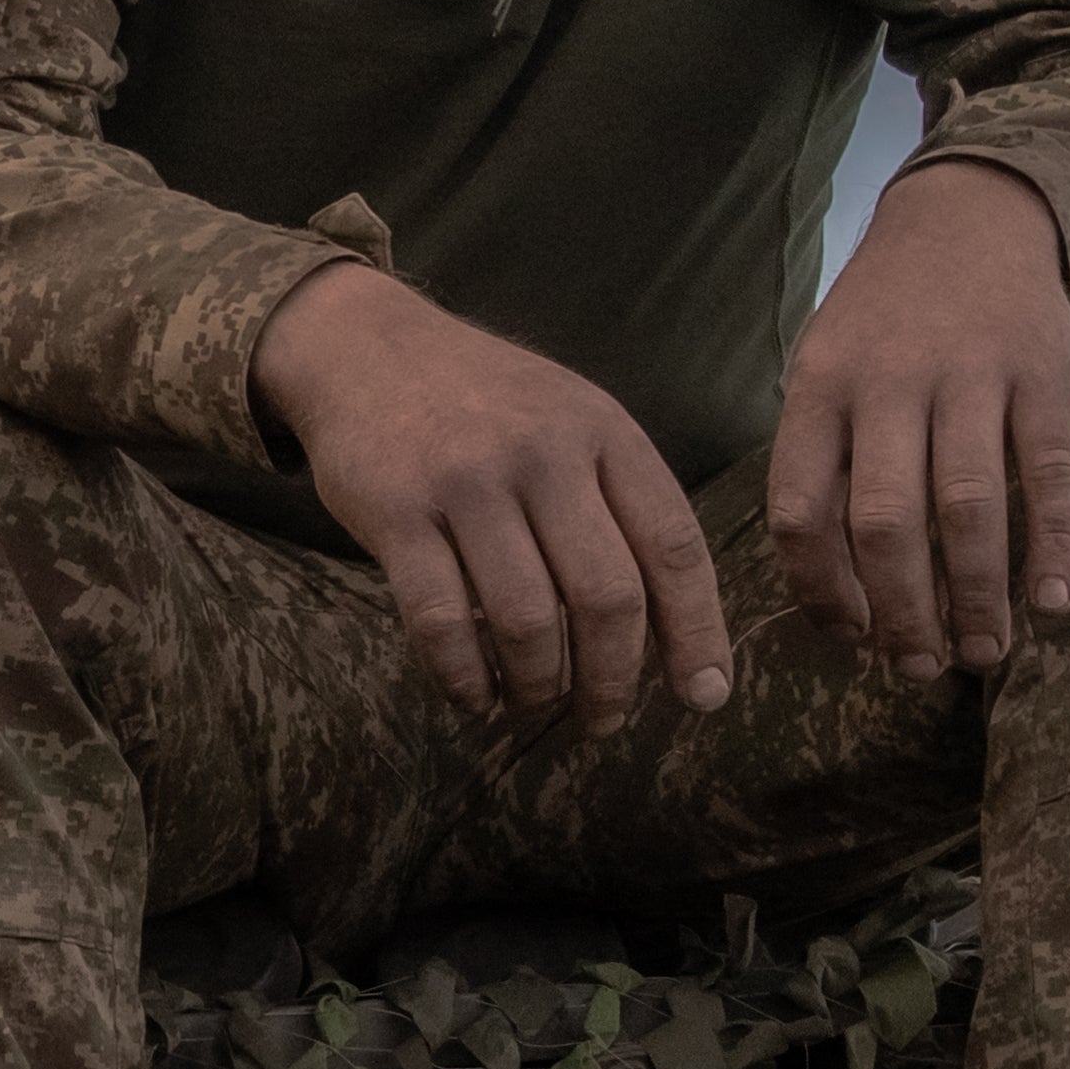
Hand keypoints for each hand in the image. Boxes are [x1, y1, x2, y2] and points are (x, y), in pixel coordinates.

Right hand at [253, 262, 730, 727]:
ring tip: (535, 705)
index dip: (696, 631)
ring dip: (538, 685)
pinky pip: (441, 621)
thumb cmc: (485, 402)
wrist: (365, 348)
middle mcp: (543, 453)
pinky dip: (464, 677)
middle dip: (612, 678)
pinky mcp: (396, 512)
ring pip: (526, 620)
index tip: (704, 694)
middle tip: (605, 720)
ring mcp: (466, 482)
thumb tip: (672, 628)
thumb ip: (620, 502)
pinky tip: (474, 698)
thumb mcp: (571, 419)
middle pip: (605, 596)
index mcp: (603, 432)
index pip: (672, 545)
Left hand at [770, 161, 1069, 678]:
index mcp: (818, 388)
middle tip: (918, 668)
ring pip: (968, 507)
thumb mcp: (823, 369)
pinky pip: (1050, 472)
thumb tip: (833, 596)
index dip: (820, 589)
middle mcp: (888, 382)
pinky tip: (1052, 601)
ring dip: (977, 594)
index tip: (848, 638)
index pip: (800, 510)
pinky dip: (1055, 543)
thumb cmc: (884, 321)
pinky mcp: (1043, 372)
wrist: (969, 216)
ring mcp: (969, 374)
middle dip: (900, 612)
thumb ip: (820, 464)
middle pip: (883, 522)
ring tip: (984, 652)